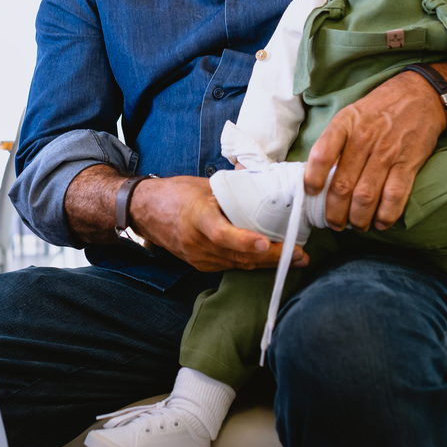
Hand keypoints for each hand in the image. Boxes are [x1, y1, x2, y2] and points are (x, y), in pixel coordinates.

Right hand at [131, 175, 308, 271]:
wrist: (145, 212)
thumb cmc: (176, 193)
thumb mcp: (204, 185)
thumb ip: (233, 188)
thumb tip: (266, 179)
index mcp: (197, 218)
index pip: (222, 234)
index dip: (244, 241)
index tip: (265, 243)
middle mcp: (197, 243)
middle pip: (238, 256)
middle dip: (272, 257)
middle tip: (300, 254)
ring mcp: (199, 258)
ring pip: (239, 265)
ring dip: (268, 264)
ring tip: (296, 259)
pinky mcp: (201, 265)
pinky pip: (232, 266)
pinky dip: (253, 264)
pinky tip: (272, 260)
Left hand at [303, 71, 444, 231]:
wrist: (420, 94)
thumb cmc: (379, 108)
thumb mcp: (350, 113)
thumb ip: (335, 140)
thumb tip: (318, 174)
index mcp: (345, 124)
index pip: (322, 154)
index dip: (313, 178)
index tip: (311, 193)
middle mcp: (364, 139)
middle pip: (343, 185)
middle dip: (335, 212)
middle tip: (333, 223)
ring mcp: (387, 152)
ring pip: (366, 196)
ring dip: (358, 218)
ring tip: (356, 225)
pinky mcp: (409, 163)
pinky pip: (395, 196)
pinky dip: (386, 215)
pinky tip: (380, 222)